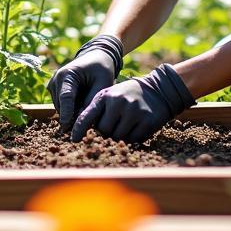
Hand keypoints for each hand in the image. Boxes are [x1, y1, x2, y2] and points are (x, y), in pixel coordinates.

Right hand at [48, 35, 124, 132]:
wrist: (95, 57)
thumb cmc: (101, 68)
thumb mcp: (103, 82)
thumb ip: (92, 100)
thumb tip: (82, 118)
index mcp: (67, 74)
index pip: (66, 97)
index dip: (67, 113)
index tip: (68, 128)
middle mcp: (56, 79)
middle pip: (62, 105)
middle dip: (72, 116)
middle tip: (88, 124)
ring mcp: (53, 85)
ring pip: (60, 108)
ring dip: (72, 113)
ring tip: (87, 108)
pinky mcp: (54, 90)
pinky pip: (61, 106)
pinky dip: (70, 109)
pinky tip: (82, 104)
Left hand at [71, 64, 195, 142]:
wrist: (157, 90)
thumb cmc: (127, 95)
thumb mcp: (110, 95)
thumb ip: (96, 109)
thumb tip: (81, 130)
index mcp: (105, 96)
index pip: (87, 115)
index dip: (79, 129)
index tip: (73, 140)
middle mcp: (118, 102)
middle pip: (103, 131)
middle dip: (105, 132)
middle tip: (113, 125)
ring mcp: (134, 112)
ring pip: (117, 137)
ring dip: (118, 136)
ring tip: (124, 125)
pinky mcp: (147, 121)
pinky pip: (133, 140)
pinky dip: (131, 138)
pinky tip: (135, 128)